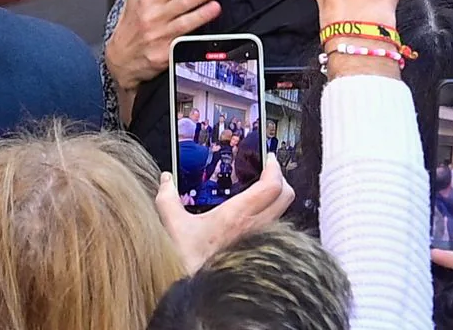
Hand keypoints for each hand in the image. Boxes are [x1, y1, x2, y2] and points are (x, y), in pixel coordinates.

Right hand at [106, 0, 221, 93]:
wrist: (120, 59)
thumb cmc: (130, 22)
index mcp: (147, 0)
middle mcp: (153, 17)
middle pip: (180, 3)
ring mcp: (160, 37)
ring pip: (183, 24)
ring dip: (201, 14)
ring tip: (216, 5)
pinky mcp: (165, 55)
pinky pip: (182, 44)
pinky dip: (195, 38)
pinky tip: (209, 33)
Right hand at [154, 155, 295, 272]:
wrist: (196, 292)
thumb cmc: (187, 260)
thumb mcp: (172, 224)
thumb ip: (167, 198)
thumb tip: (166, 179)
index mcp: (237, 215)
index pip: (272, 187)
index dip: (275, 169)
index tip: (269, 159)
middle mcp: (255, 227)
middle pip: (286, 197)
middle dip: (281, 180)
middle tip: (268, 172)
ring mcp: (259, 241)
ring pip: (282, 213)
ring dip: (276, 199)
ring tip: (261, 192)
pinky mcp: (258, 251)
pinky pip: (274, 227)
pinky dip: (269, 216)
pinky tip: (252, 216)